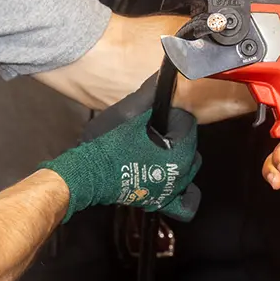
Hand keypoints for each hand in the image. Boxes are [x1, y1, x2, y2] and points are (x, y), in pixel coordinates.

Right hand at [47, 105, 201, 219]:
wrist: (89, 173)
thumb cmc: (108, 144)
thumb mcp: (129, 113)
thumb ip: (150, 94)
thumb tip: (164, 76)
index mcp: (179, 150)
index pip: (188, 123)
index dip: (174, 114)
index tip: (160, 113)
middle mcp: (182, 171)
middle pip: (191, 145)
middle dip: (178, 134)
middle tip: (158, 129)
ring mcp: (172, 190)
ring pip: (191, 168)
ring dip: (181, 156)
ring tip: (163, 150)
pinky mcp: (160, 202)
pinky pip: (186, 204)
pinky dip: (184, 193)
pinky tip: (174, 181)